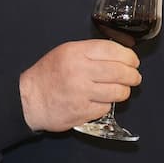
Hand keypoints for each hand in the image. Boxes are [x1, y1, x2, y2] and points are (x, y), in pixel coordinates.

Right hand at [19, 40, 141, 131]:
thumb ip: (90, 52)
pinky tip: (101, 100)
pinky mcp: (82, 111)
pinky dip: (107, 104)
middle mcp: (80, 71)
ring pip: (118, 92)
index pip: (113, 51)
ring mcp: (82, 93)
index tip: (133, 60)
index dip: (129, 56)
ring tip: (121, 89)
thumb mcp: (65, 52)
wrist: (29, 99)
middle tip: (134, 76)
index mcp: (76, 53)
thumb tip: (119, 54)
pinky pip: (106, 107)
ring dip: (124, 91)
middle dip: (133, 75)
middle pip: (120, 72)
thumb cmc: (47, 75)